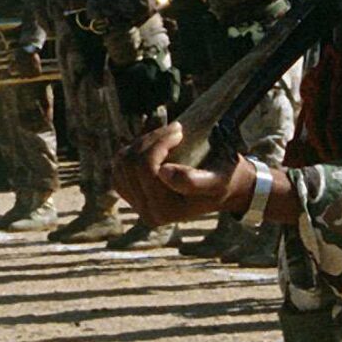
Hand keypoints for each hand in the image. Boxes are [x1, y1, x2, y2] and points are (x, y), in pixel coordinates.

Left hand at [113, 121, 250, 226]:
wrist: (223, 188)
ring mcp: (136, 204)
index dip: (159, 142)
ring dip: (142, 142)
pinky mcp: (130, 192)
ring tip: (166, 136)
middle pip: (130, 163)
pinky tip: (153, 145)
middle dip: (151, 139)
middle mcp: (147, 213)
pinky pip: (118, 165)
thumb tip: (163, 172)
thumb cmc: (223, 180)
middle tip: (175, 129)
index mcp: (164, 212)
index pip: (145, 167)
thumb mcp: (216, 181)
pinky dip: (133, 149)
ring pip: (121, 161)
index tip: (179, 129)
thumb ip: (193, 181)